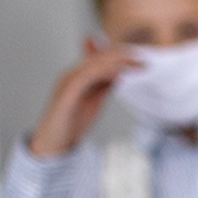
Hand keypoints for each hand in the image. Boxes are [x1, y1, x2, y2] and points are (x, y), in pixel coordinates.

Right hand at [28, 38, 141, 157]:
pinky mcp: (65, 92)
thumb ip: (104, 86)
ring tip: (134, 62)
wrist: (54, 141)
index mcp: (78, 76)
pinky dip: (102, 71)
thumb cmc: (72, 122)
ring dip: (115, 61)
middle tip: (142, 56)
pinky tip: (118, 73)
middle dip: (121, 55)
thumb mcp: (94, 100)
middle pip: (97, 57)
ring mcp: (67, 81)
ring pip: (92, 63)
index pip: (99, 59)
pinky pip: (85, 76)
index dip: (119, 55)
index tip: (140, 56)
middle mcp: (71, 74)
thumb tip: (121, 74)